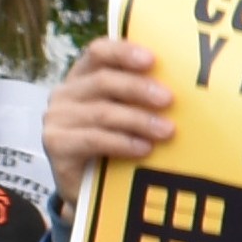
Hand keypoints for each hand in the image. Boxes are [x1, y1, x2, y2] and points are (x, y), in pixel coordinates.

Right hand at [44, 35, 177, 181]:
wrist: (88, 190)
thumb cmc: (113, 145)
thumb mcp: (127, 115)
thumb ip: (142, 99)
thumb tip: (185, 89)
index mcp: (83, 76)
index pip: (99, 52)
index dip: (124, 52)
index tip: (151, 59)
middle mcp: (66, 93)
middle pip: (103, 81)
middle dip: (139, 88)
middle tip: (169, 99)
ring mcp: (57, 118)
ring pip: (102, 112)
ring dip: (138, 120)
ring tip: (166, 131)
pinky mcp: (56, 144)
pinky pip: (93, 139)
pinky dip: (122, 143)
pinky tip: (144, 148)